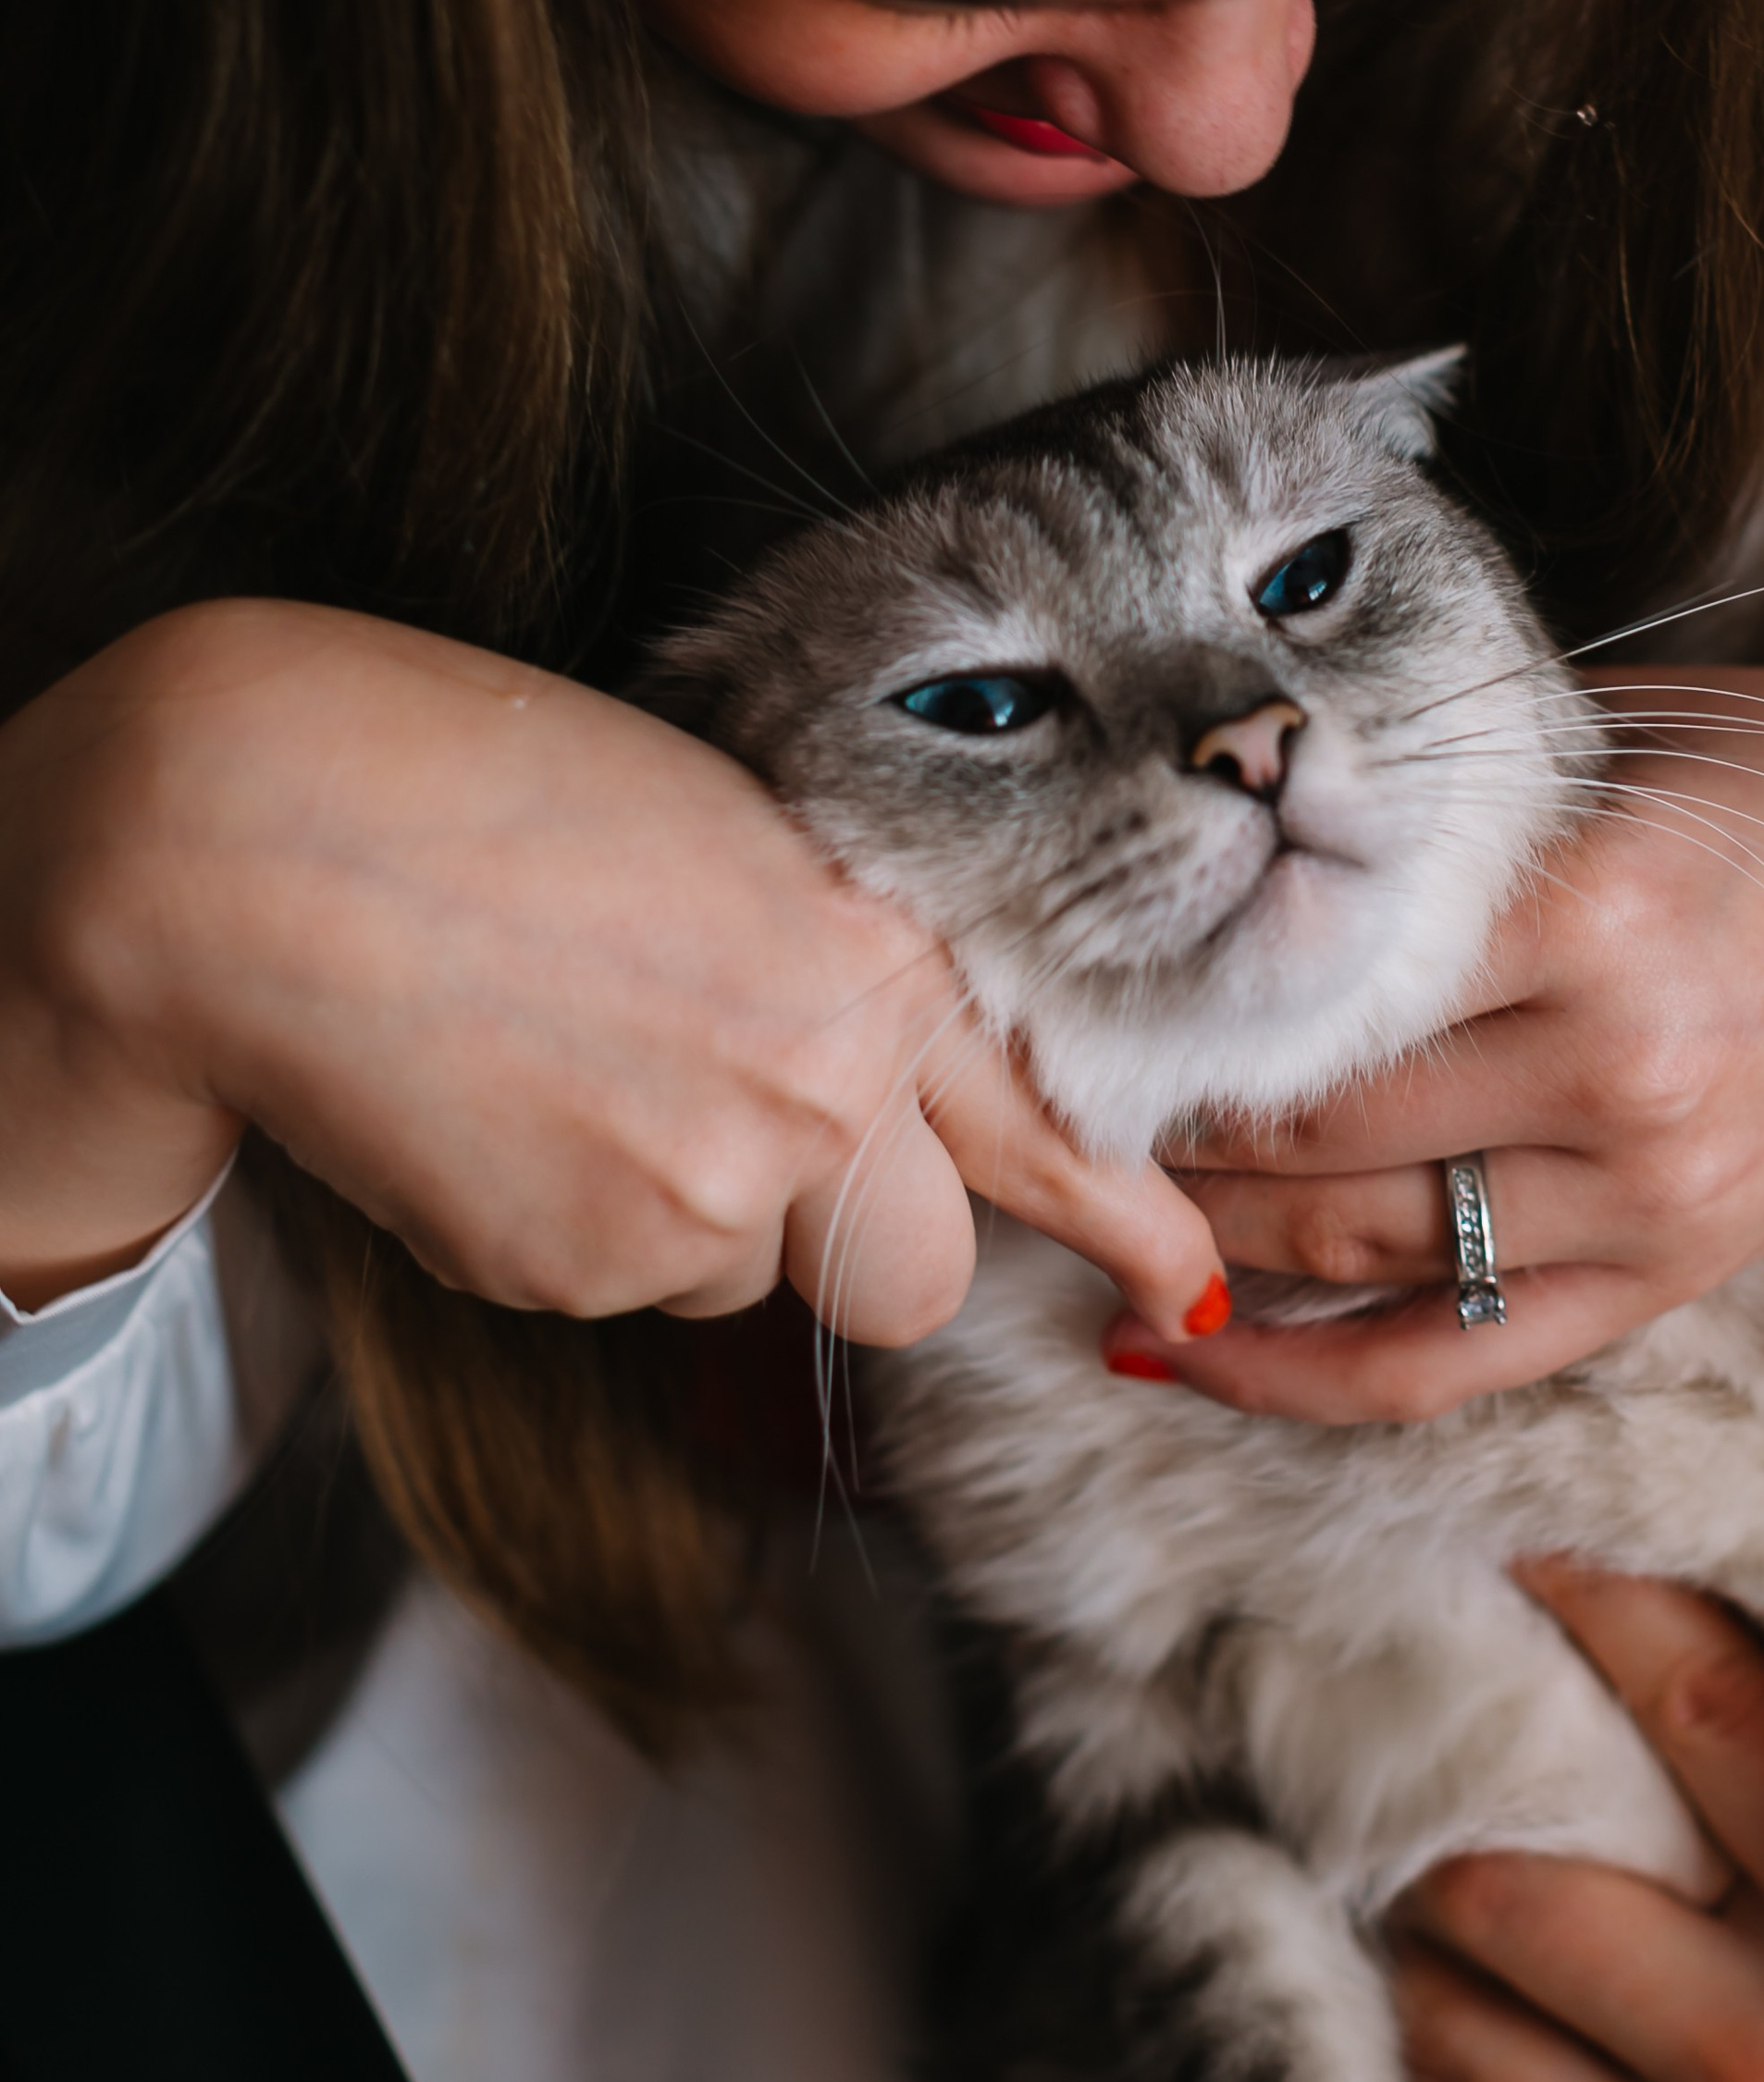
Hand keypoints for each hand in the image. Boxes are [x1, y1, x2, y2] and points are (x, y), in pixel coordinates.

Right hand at [0, 602, 1222, 1336]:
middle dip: (866, 1235)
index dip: (1127, 1224)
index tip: (1185, 1295)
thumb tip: (881, 1083)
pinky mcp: (577, 1269)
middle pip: (918, 1273)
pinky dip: (582, 1216)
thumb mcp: (729, 834)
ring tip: (573, 1058)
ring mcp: (697, 1196)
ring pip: (750, 1278)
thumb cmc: (489, 786)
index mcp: (873, 950)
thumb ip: (836, 960)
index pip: (1043, 1128)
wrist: (261, 843)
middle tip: (756, 1136)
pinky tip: (505, 1099)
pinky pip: (626, 1285)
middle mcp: (819, 1092)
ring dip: (696, 1206)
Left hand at [1110, 663, 1763, 1418]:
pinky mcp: (1680, 1275)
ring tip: (1081, 1191)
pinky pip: (1451, 1362)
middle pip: (1304, 1119)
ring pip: (1353, 1246)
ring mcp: (1654, 1195)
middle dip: (1151, 1110)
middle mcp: (1618, 1067)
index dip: (1164, 979)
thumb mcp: (1637, 740)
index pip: (1308, 972)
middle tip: (1037, 1077)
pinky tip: (1184, 1354)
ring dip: (1197, 1231)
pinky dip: (1299, 1375)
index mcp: (1594, 902)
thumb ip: (1457, 798)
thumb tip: (1240, 828)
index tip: (1060, 965)